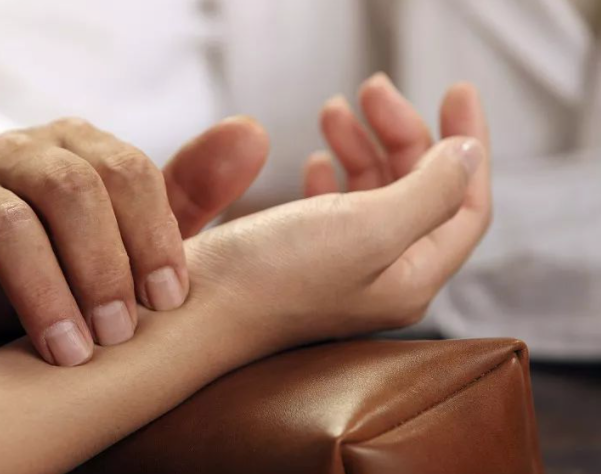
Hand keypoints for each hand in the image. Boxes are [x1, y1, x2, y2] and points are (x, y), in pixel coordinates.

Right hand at [0, 117, 268, 364]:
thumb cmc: (68, 248)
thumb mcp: (129, 222)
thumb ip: (187, 188)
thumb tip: (254, 134)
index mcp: (79, 148)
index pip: (127, 171)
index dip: (154, 235)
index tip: (170, 301)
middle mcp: (21, 155)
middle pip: (70, 189)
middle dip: (103, 266)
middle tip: (121, 334)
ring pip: (4, 222)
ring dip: (42, 291)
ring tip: (70, 351)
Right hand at [186, 79, 489, 351]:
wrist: (192, 312)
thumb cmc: (274, 277)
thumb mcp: (368, 229)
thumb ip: (431, 191)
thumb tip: (469, 154)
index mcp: (411, 277)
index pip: (466, 205)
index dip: (468, 145)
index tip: (454, 91)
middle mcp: (382, 275)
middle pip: (419, 190)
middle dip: (403, 133)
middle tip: (371, 88)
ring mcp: (341, 266)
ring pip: (375, 192)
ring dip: (364, 144)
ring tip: (334, 109)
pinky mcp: (302, 257)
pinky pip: (335, 205)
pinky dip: (332, 172)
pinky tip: (316, 159)